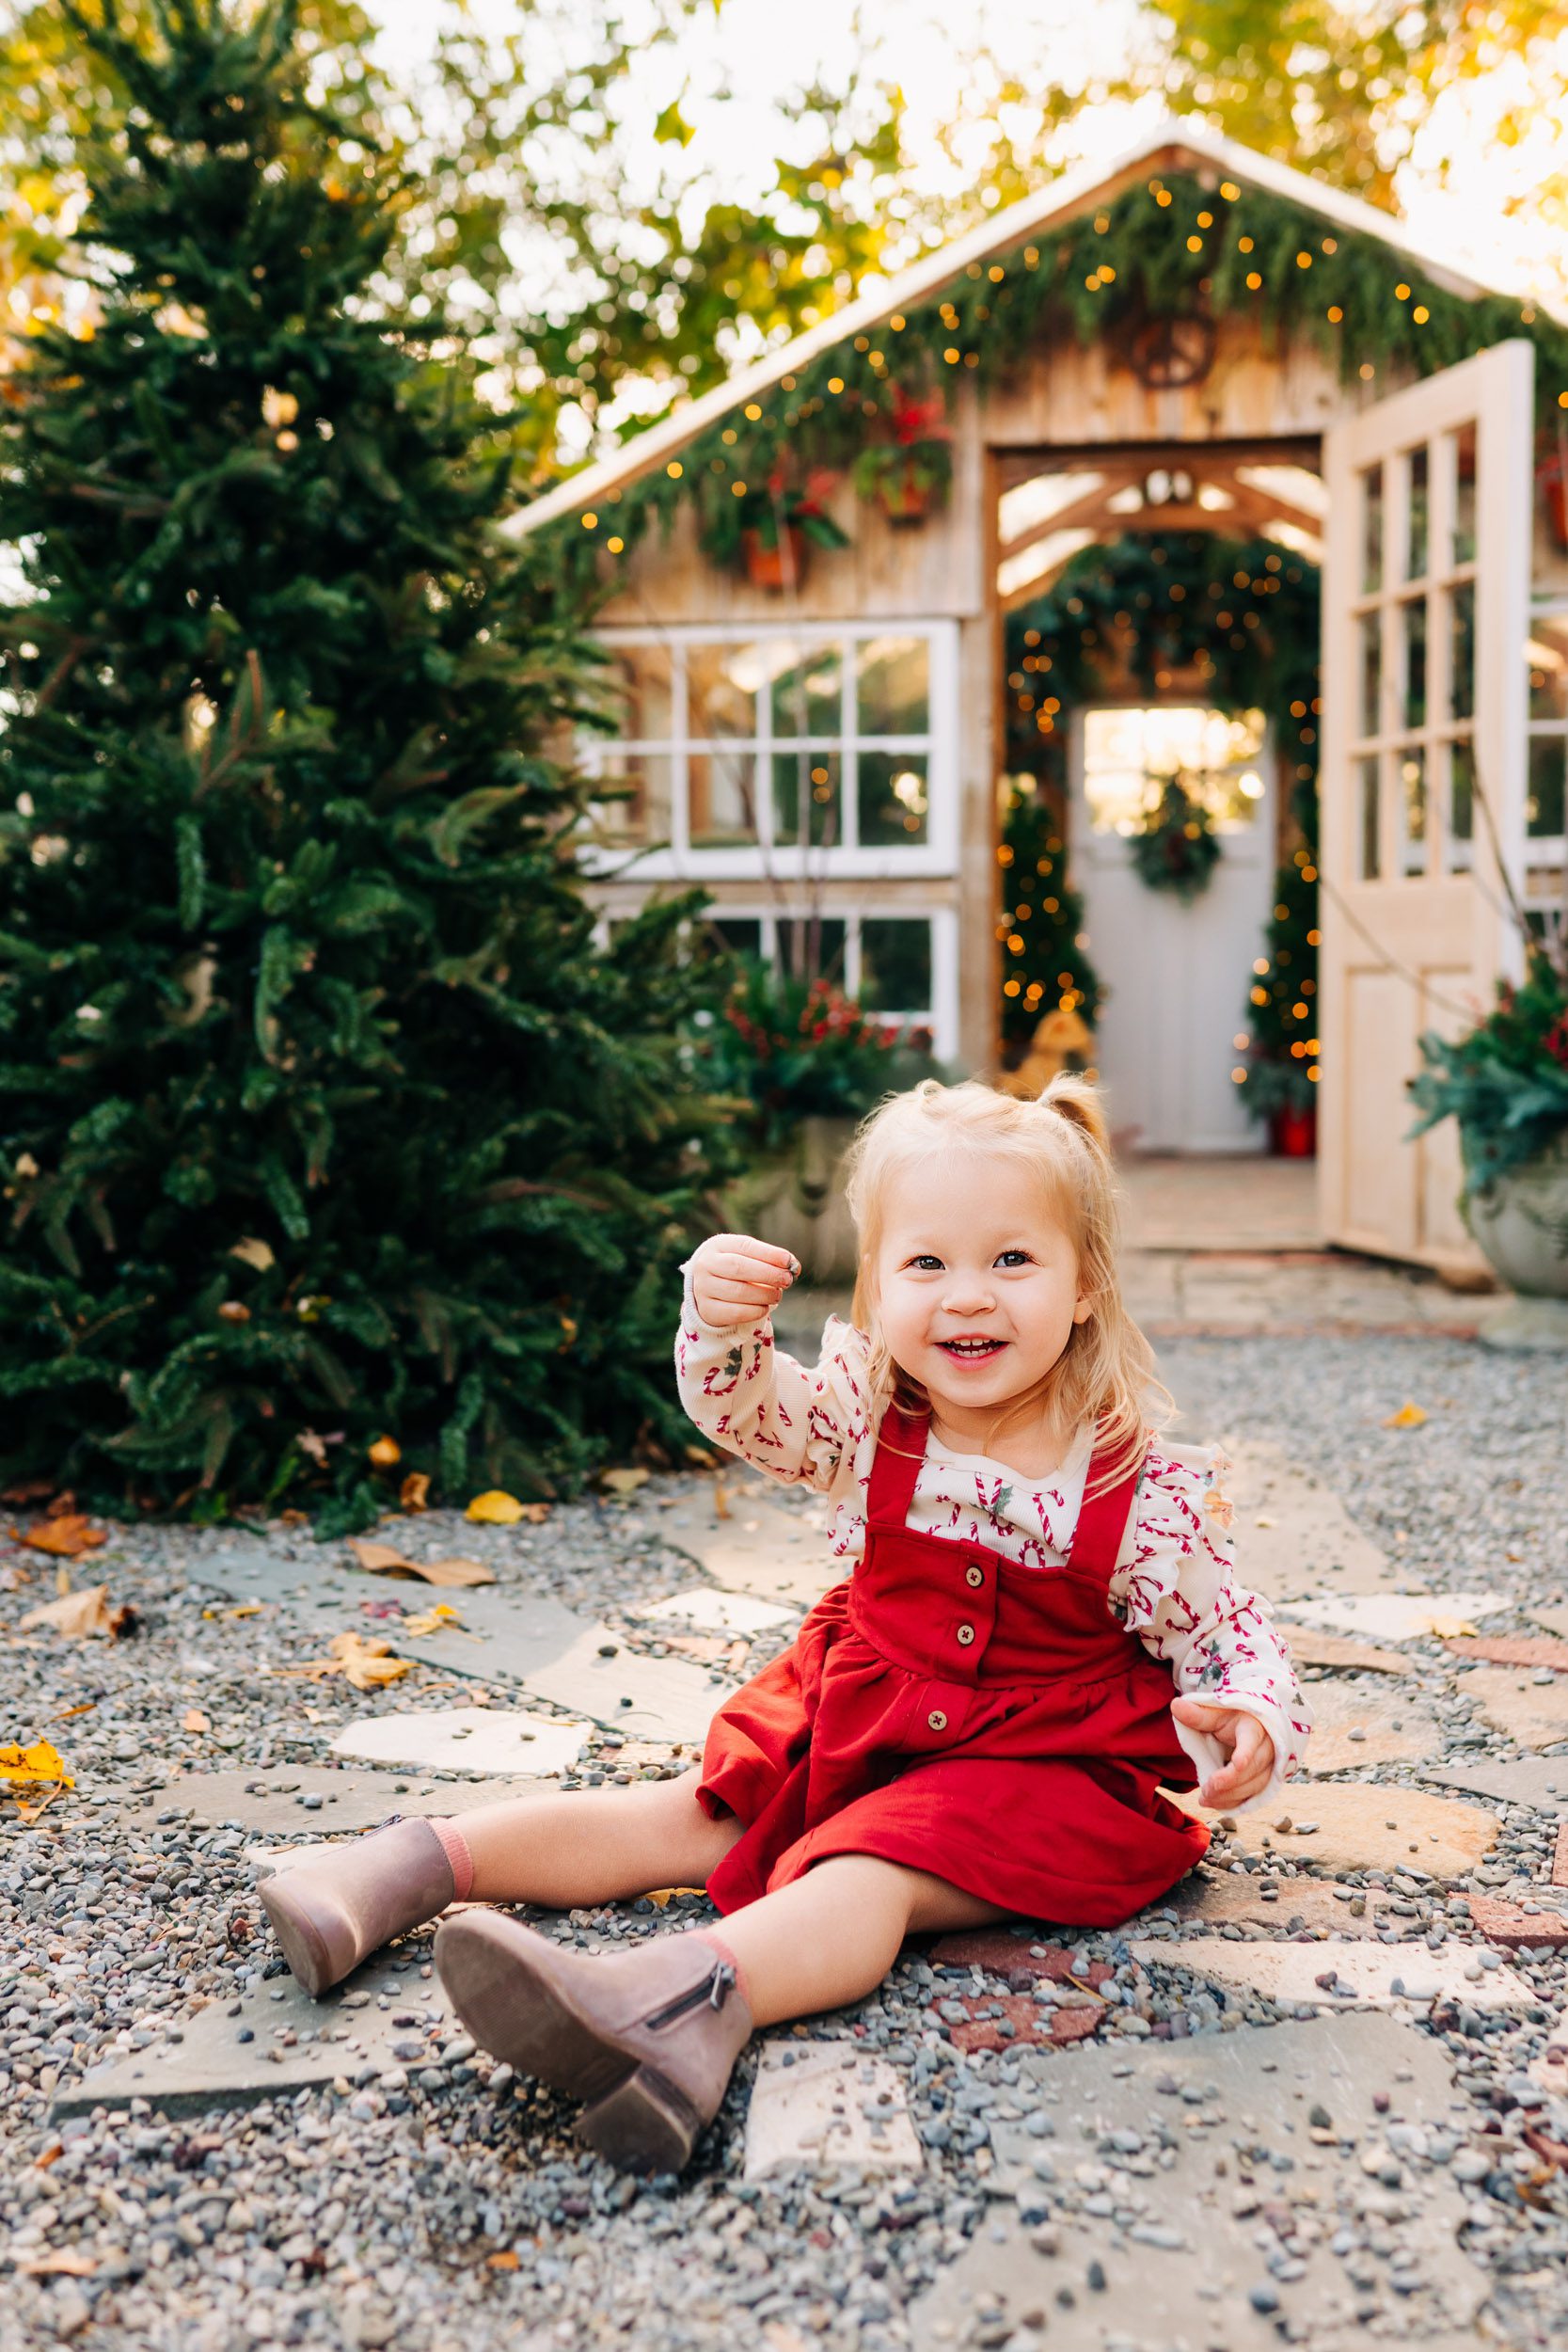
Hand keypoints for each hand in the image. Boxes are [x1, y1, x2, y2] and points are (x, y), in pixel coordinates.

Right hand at [689, 1232, 799, 1329]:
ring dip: (764, 1294)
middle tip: (787, 1280)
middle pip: (739, 1267)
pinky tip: (764, 1307)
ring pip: (738, 1291)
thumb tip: (794, 1266)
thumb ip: (769, 1259)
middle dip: (768, 1274)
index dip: (769, 1254)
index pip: (745, 1246)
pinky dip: (755, 1311)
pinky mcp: (707, 1310)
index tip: (788, 1261)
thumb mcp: (748, 1257)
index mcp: (717, 1245)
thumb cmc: (734, 1270)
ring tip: (777, 1295)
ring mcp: (703, 1288)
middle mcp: (705, 1265)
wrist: (708, 1290)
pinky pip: (735, 1312)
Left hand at [1171, 1696, 1275, 1810]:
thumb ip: (1198, 1714)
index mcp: (1254, 1726)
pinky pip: (1254, 1795)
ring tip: (1206, 1799)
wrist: (1250, 1725)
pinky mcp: (1266, 1780)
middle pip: (1253, 1768)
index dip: (1245, 1752)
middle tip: (1206, 1790)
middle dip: (1229, 1781)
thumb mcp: (1215, 1713)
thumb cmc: (1231, 1718)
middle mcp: (1268, 1747)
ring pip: (1255, 1785)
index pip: (1251, 1740)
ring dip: (1231, 1795)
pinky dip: (1235, 1802)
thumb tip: (1175, 1706)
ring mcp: (1270, 1765)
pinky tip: (1216, 1804)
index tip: (1237, 1764)